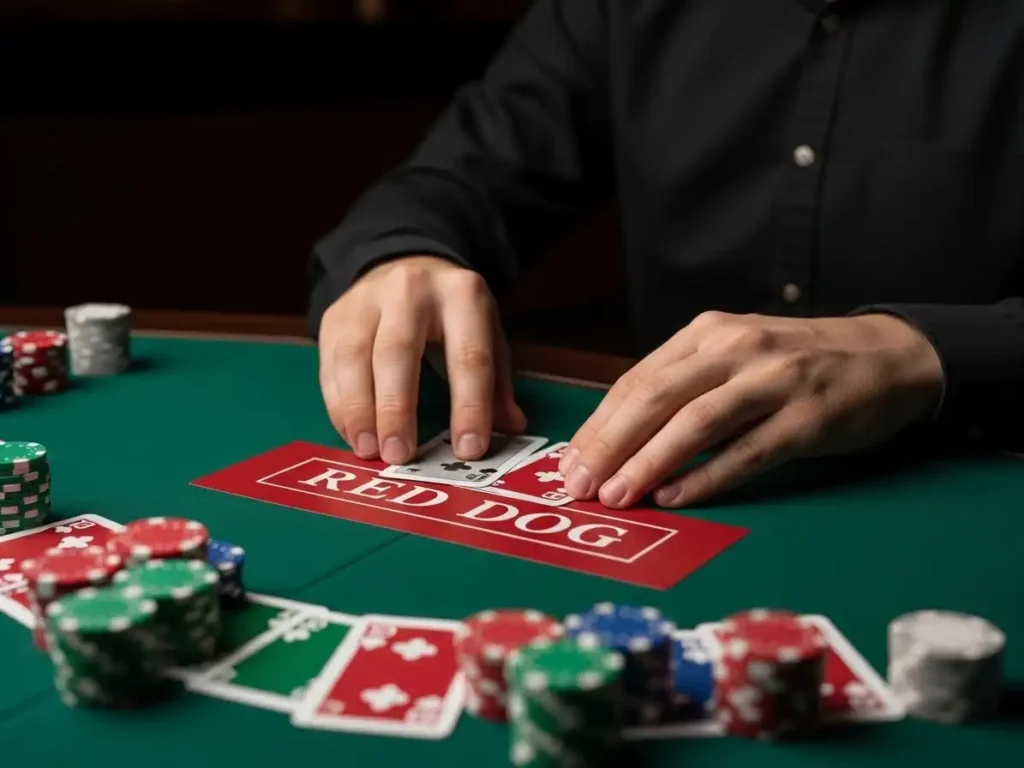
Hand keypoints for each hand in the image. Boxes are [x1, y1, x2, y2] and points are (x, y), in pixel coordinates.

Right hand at [317, 256, 525, 463]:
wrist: (404, 264)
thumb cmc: (452, 315)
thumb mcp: (486, 335)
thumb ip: (497, 383)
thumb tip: (510, 427)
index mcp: (462, 295)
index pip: (468, 355)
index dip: (469, 406)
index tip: (468, 450)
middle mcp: (410, 290)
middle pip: (398, 351)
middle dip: (397, 408)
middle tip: (399, 455)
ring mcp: (367, 300)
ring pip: (354, 356)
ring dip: (359, 410)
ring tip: (369, 450)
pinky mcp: (335, 316)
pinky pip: (330, 364)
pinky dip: (339, 405)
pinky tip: (353, 434)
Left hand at [558, 311, 944, 507]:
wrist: (888, 355)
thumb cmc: (796, 363)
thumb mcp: (734, 356)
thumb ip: (683, 386)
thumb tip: (617, 438)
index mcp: (708, 335)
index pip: (637, 381)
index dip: (599, 425)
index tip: (569, 464)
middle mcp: (736, 350)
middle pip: (656, 397)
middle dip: (610, 445)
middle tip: (579, 486)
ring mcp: (774, 381)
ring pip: (696, 422)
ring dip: (649, 462)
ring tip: (617, 496)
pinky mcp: (808, 418)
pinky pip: (750, 452)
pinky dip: (709, 476)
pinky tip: (675, 496)